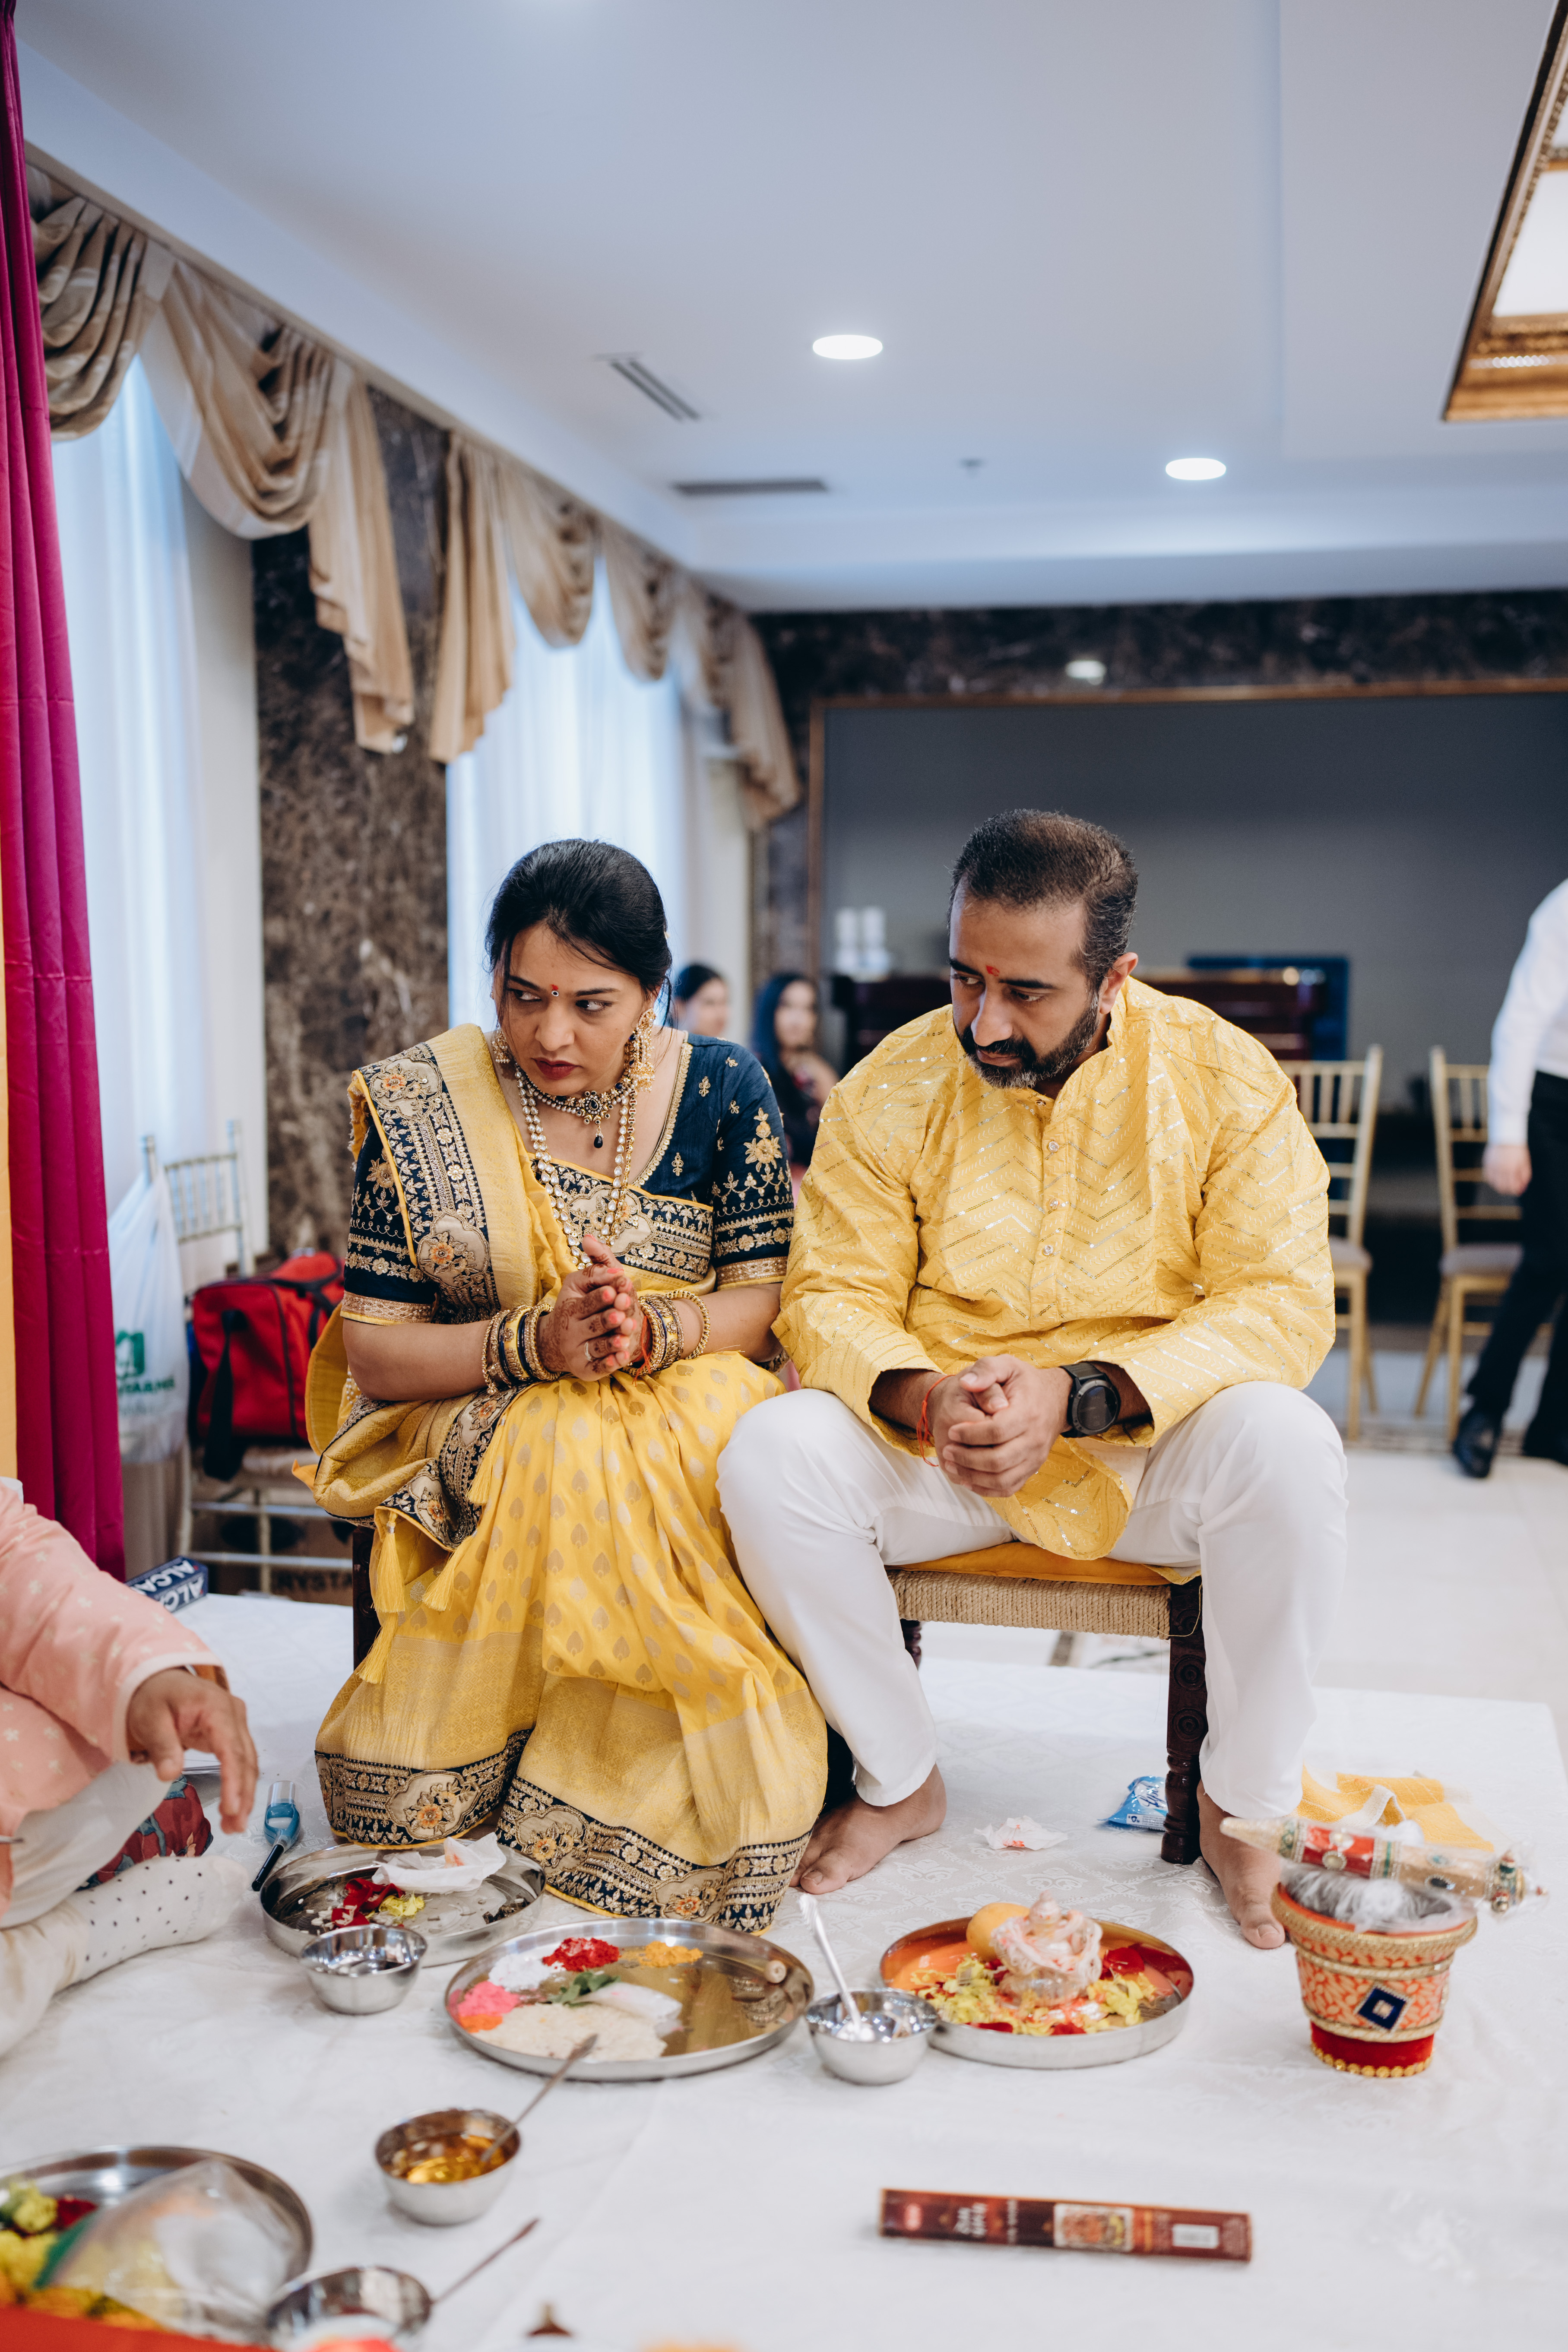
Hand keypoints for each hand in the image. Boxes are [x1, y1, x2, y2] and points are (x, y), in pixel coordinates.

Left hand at [124, 1668, 257, 1833]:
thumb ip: (162, 1746)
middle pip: (246, 1759)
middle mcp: (233, 1714)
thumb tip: (170, 1774)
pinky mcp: (229, 1733)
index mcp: (216, 1708)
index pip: (231, 1749)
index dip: (234, 1780)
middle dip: (243, 1795)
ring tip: (233, 1825)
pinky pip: (239, 1761)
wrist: (156, 1679)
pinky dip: (238, 1784)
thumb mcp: (150, 1719)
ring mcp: (234, 1723)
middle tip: (234, 1826)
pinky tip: (232, 1806)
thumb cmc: (153, 1695)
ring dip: (244, 1794)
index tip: (232, 1808)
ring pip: (247, 1763)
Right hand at [538, 1229, 640, 1379]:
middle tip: (621, 1314)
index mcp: (570, 1307)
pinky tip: (622, 1358)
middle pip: (593, 1324)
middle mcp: (571, 1330)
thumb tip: (589, 1238)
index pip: (586, 1302)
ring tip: (624, 1337)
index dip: (601, 1296)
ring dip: (611, 1342)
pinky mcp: (586, 1369)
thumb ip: (596, 1263)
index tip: (614, 1289)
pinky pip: (598, 1368)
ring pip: (597, 1347)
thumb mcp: (587, 1282)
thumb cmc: (584, 1305)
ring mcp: (578, 1351)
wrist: (564, 1341)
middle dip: (608, 1319)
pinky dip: (610, 1364)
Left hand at [927, 1356, 1070, 1497]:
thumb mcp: (1008, 1365)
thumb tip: (965, 1383)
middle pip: (997, 1460)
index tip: (951, 1430)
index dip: (970, 1434)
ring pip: (1002, 1479)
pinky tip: (967, 1479)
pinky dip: (986, 1488)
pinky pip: (1009, 1488)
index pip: (996, 1431)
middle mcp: (1034, 1439)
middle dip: (966, 1458)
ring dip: (973, 1476)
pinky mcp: (1032, 1469)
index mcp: (1027, 1413)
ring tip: (952, 1465)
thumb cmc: (1027, 1382)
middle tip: (947, 1450)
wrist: (1057, 1399)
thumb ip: (986, 1369)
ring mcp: (1035, 1458)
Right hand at [1483, 1142, 1530, 1197]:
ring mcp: (1492, 1166)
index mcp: (1512, 1169)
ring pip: (1493, 1184)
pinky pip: (1487, 1177)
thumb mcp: (1525, 1164)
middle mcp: (1501, 1169)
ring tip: (1503, 1182)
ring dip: (1498, 1186)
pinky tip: (1496, 1178)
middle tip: (1510, 1188)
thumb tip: (1520, 1190)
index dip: (1514, 1191)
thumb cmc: (1518, 1151)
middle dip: (1507, 1190)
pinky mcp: (1486, 1163)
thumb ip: (1524, 1177)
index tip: (1516, 1190)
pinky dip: (1492, 1180)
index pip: (1512, 1187)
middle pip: (1501, 1187)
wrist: (1506, 1136)